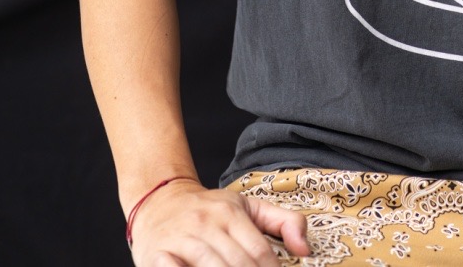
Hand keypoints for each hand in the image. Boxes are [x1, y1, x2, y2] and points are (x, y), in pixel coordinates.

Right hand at [130, 179, 310, 265]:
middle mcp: (205, 223)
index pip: (260, 252)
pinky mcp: (157, 256)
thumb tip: (306, 250)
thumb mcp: (247, 207)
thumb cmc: (209, 210)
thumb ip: (283, 222)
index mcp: (230, 212)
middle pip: (238, 265)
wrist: (159, 202)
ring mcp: (180, 239)